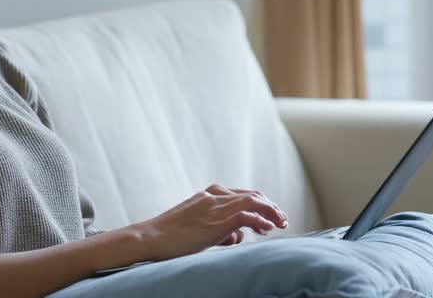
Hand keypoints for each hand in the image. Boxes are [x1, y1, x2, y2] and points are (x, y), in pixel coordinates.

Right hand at [133, 184, 288, 260]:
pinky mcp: (216, 221)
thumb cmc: (170, 237)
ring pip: (253, 201)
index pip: (243, 194)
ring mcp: (215, 207)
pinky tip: (268, 228)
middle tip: (282, 219)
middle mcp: (214, 196)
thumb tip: (237, 236)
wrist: (150, 238)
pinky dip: (261, 220)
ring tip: (281, 222)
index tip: (270, 216)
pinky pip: (246, 216)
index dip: (261, 203)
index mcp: (209, 194)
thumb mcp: (197, 227)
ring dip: (271, 211)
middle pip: (252, 195)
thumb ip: (219, 228)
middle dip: (270, 206)